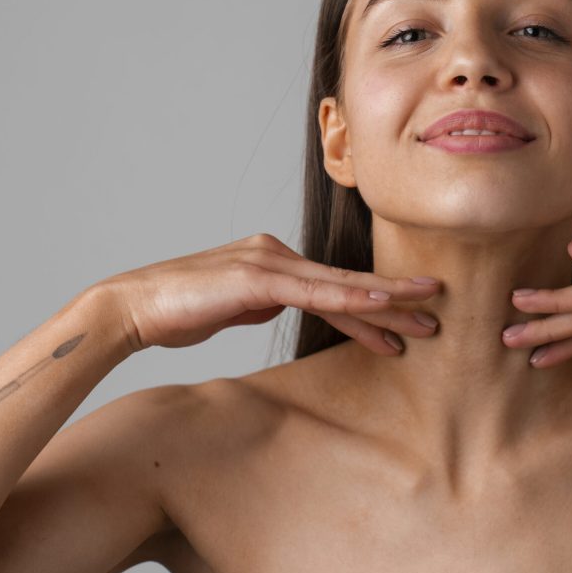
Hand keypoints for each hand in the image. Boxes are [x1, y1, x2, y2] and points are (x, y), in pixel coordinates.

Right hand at [95, 233, 440, 354]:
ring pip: (340, 285)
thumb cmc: (180, 310)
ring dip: (386, 301)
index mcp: (276, 262)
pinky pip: (314, 291)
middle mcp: (279, 255)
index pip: (337, 287)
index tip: (410, 317)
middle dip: (396, 299)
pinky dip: (349, 300)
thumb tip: (291, 305)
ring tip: (426, 315)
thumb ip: (267, 301)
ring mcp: (270, 262)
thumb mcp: (236, 307)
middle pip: (348, 282)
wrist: (133, 307)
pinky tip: (380, 308)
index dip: (375, 303)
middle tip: (438, 310)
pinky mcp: (257, 277)